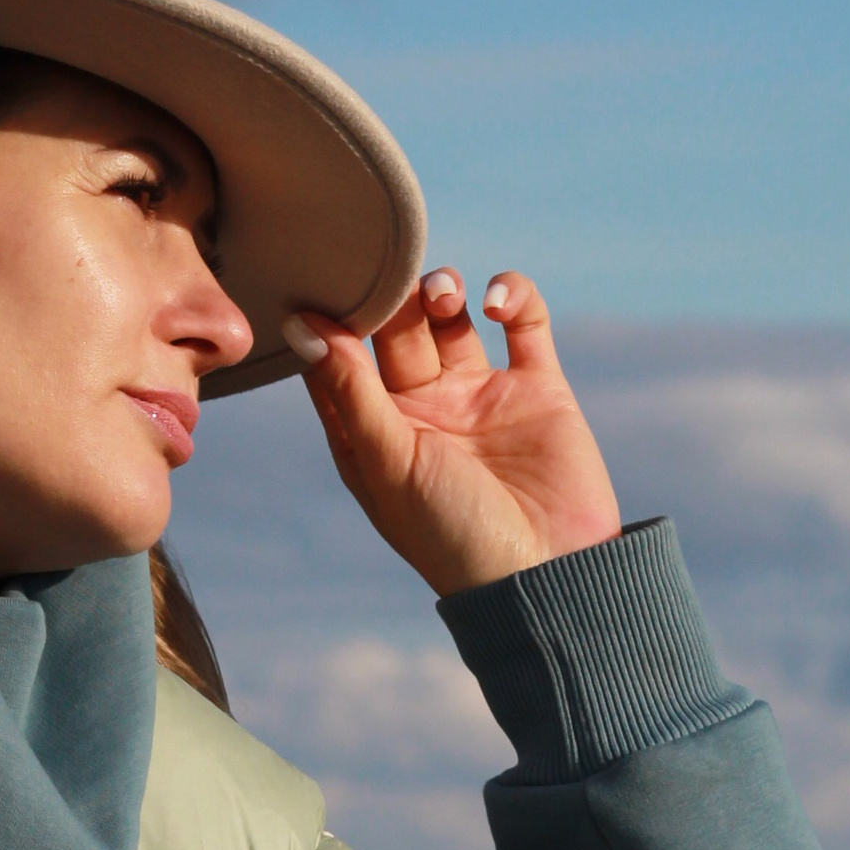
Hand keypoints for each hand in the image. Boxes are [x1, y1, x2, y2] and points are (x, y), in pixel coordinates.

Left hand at [284, 269, 621, 598]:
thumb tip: (300, 322)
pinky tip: (497, 301)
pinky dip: (512, 296)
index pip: (337, 360)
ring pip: (451, 318)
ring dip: (442, 291)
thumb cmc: (452, 534)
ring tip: (443, 294)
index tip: (319, 275)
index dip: (328, 319)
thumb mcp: (389, 462)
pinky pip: (523, 322)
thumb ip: (349, 388)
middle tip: (392, 281)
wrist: (549, 574)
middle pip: (394, 329)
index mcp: (374, 432)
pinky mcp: (538, 388)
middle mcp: (423, 409)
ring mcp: (480, 395)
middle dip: (391, 299)